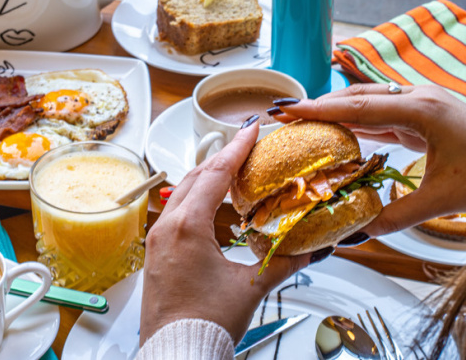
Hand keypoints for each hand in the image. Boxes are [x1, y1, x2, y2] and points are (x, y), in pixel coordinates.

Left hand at [139, 121, 321, 344]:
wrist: (176, 353)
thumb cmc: (204, 324)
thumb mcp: (250, 289)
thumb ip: (282, 264)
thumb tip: (309, 250)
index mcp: (188, 227)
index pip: (216, 173)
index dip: (237, 147)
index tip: (251, 128)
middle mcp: (167, 227)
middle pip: (196, 176)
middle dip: (223, 158)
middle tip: (247, 145)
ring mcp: (157, 240)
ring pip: (183, 194)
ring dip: (208, 178)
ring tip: (234, 171)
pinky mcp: (156, 254)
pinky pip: (176, 212)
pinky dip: (196, 199)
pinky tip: (212, 207)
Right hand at [274, 84, 465, 238]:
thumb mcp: (439, 201)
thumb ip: (394, 216)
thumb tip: (357, 233)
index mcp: (423, 109)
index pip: (359, 106)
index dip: (319, 109)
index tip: (287, 108)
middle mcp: (420, 97)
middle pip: (359, 97)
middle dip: (320, 106)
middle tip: (285, 115)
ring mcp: (423, 103)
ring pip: (369, 102)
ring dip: (337, 111)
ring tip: (303, 122)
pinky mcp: (425, 115)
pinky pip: (383, 113)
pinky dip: (358, 121)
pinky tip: (338, 130)